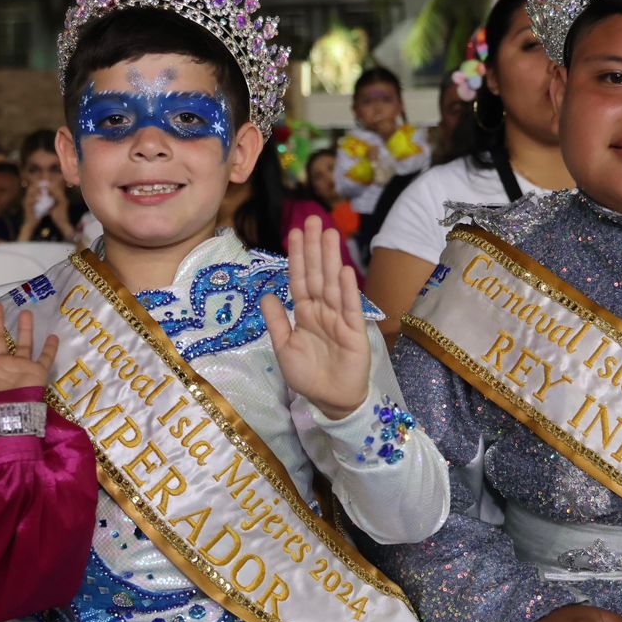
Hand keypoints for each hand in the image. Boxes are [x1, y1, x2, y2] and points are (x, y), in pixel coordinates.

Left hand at [259, 216, 369, 419]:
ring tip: (330, 234)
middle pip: (318, 274)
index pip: (300, 279)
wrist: (331, 401)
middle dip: (315, 247)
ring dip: (331, 259)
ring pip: (333, 284)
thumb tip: (267, 294)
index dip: (298, 256)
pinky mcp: (354, 332)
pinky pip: (350, 309)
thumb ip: (276, 321)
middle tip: (314, 220)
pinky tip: (345, 271)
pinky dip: (347, 290)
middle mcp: (323, 311)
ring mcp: (339, 319)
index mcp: (305, 313)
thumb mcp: (284, 348)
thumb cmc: (308, 376)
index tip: (295, 232)